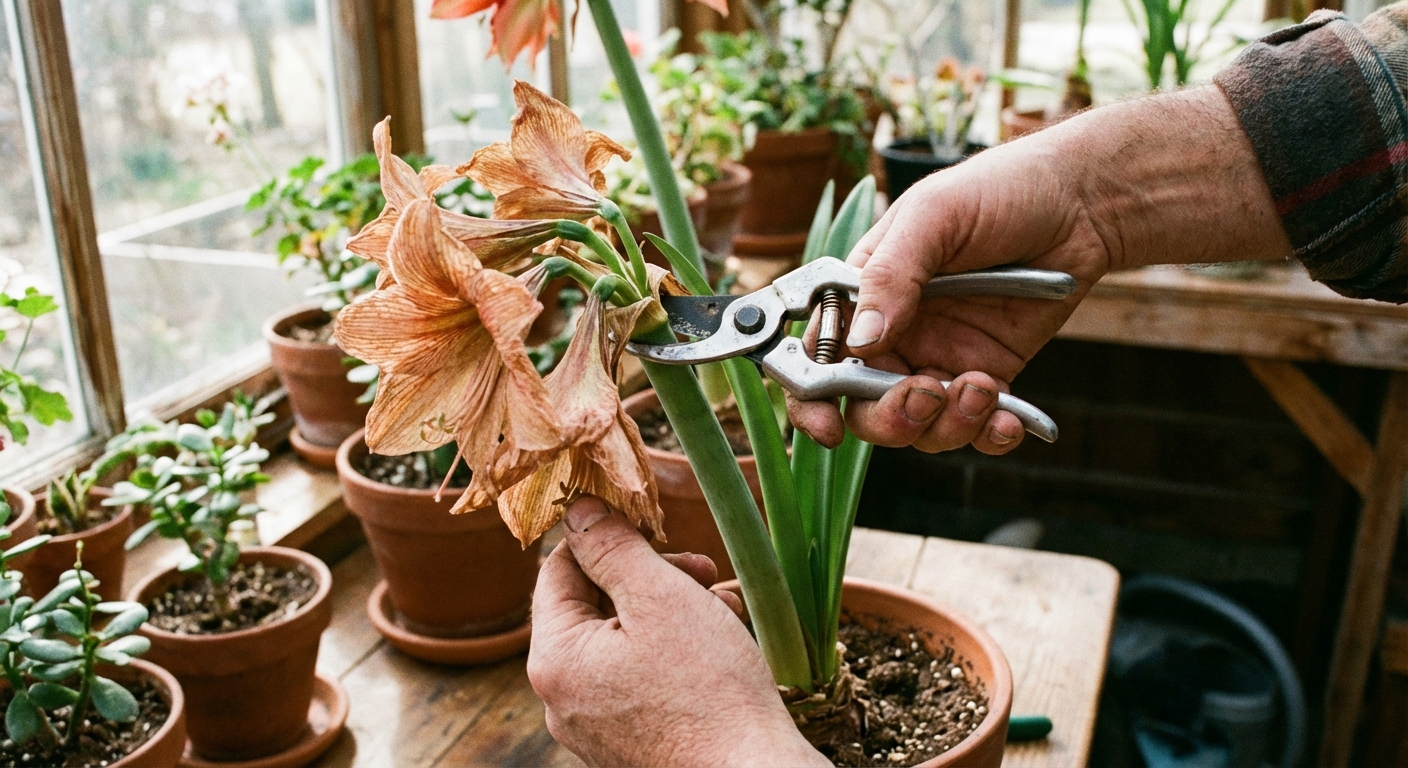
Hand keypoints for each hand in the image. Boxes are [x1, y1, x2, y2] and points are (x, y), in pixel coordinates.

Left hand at [528, 496, 828, 767]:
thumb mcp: (659, 597)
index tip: (657, 530)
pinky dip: (674, 652)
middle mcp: (561, 699)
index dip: (607, 538)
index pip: (558, 569)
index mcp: (554, 659)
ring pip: (623, 641)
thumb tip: (579, 510)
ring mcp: (593, 726)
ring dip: (670, 610)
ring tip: (722, 606)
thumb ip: (612, 547)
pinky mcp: (626, 743)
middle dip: (649, 577)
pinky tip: (720, 641)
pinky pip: (638, 679)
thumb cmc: (708, 690)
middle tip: (701, 569)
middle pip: (592, 606)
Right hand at [789, 133, 1107, 454]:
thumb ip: (892, 274)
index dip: (812, 398)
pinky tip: (1008, 419)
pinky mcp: (988, 374)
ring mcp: (941, 357)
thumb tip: (861, 341)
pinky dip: (988, 435)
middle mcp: (895, 333)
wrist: (1083, 202)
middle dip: (889, 417)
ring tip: (982, 389)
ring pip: (919, 426)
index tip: (828, 426)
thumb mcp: (937, 215)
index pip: (819, 355)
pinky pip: (975, 427)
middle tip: (926, 396)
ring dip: (945, 425)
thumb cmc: (1000, 190)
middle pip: (864, 405)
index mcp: (864, 293)